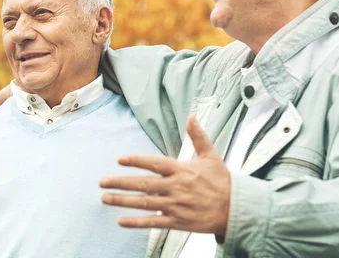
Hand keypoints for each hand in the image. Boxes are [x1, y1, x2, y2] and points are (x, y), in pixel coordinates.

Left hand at [100, 115, 230, 234]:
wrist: (236, 208)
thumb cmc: (222, 181)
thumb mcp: (211, 155)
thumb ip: (198, 136)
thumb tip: (192, 116)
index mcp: (182, 170)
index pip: (154, 164)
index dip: (136, 161)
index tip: (120, 160)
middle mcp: (176, 187)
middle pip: (143, 184)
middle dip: (121, 183)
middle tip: (102, 182)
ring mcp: (175, 205)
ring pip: (144, 203)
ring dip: (123, 201)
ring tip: (105, 198)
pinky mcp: (177, 221)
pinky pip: (153, 223)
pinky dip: (136, 222)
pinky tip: (122, 221)